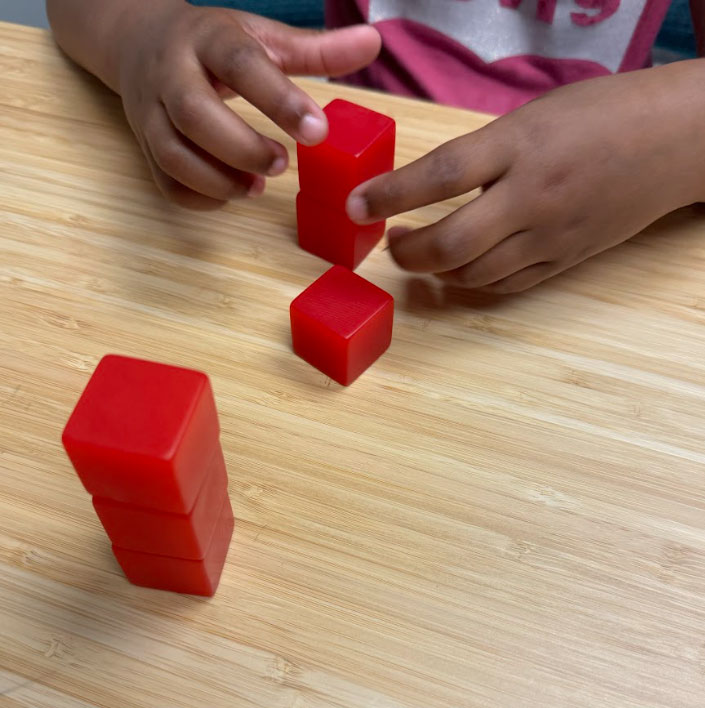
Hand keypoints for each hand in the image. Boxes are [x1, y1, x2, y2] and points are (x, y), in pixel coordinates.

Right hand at [114, 1, 379, 208]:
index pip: (240, 64)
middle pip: (195, 113)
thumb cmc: (214, 45)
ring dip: (219, 179)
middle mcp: (171, 72)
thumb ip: (316, 49)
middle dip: (242, 147)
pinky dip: (198, 197)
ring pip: (173, 152)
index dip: (279, 100)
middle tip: (282, 164)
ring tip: (256, 187)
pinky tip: (231, 194)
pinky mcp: (144, 144)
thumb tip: (372, 43)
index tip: (318, 131)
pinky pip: (165, 181)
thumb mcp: (262, 36)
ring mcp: (151, 111)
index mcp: (208, 38)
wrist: (140, 42)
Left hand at [346, 63, 704, 291]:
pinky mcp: (566, 260)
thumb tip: (428, 185)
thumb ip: (482, 153)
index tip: (357, 206)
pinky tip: (460, 268)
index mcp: (520, 146)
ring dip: (436, 271)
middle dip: (408, 254)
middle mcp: (532, 196)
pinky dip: (473, 283)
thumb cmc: (599, 115)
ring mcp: (551, 235)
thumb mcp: (531, 116)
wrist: (673, 141)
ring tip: (421, 252)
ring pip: (476, 275)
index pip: (442, 174)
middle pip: (454, 243)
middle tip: (389, 242)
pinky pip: (507, 286)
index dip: (391, 194)